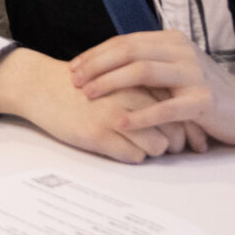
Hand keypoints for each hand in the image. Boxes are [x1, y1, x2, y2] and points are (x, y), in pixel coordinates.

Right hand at [0, 48, 204, 162]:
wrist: (42, 86)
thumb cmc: (82, 83)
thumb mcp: (120, 77)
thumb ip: (147, 87)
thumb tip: (178, 109)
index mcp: (139, 78)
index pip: (180, 106)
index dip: (190, 126)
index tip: (192, 138)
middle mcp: (131, 95)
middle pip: (175, 129)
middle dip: (178, 143)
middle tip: (173, 148)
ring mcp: (114, 115)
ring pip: (158, 145)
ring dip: (156, 151)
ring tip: (145, 147)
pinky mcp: (98, 134)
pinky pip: (133, 156)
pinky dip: (134, 156)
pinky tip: (122, 147)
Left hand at [69, 30, 234, 149]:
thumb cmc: (203, 91)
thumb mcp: (174, 69)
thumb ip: (147, 63)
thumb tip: (102, 65)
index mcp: (170, 40)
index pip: (125, 42)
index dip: (96, 54)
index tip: (73, 68)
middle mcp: (181, 51)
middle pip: (129, 52)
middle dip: (97, 66)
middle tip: (75, 82)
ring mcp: (194, 74)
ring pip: (143, 71)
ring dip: (111, 83)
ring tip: (89, 96)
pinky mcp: (204, 100)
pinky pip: (166, 107)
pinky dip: (140, 114)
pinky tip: (120, 121)